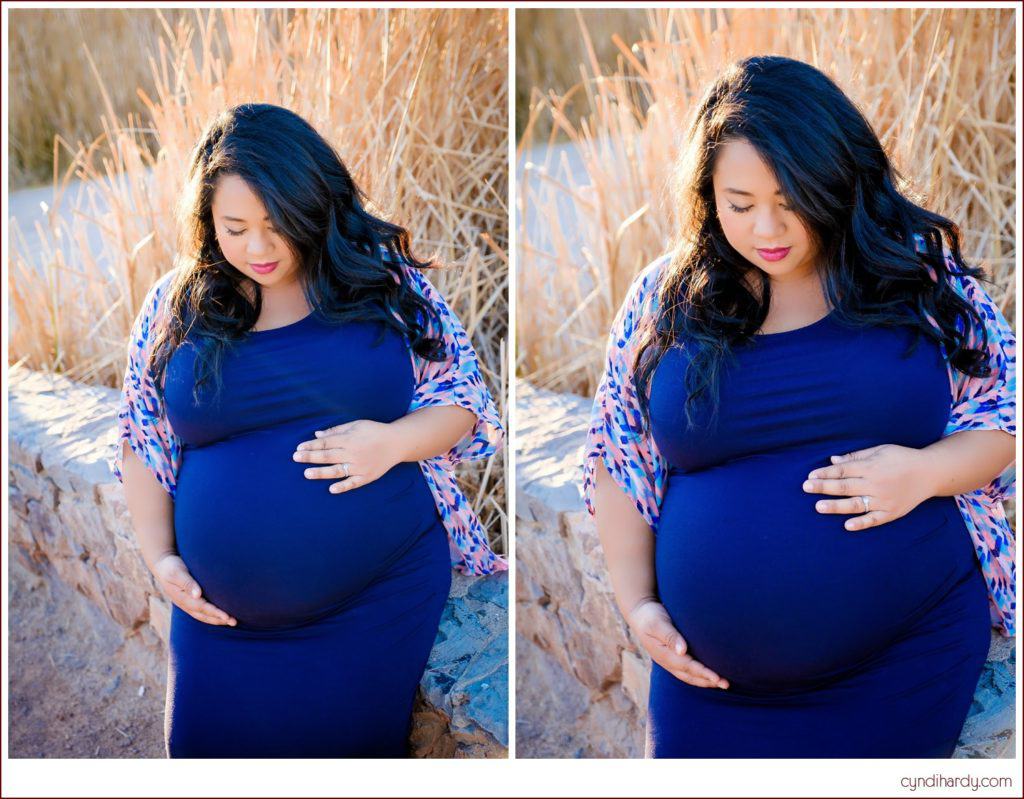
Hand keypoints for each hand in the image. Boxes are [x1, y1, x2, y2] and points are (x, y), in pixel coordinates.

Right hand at [151, 553, 235, 625]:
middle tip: (234, 622)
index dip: (214, 613)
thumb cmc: (171, 566)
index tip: (227, 616)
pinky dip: (212, 615)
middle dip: (218, 619)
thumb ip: (187, 583)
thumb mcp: (177, 572)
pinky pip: (202, 611)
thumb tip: (197, 595)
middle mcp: (184, 603)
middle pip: (203, 615)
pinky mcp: (189, 600)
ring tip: (231, 621)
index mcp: (181, 598)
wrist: (162, 565)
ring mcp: (186, 603)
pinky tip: (221, 615)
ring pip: (202, 615)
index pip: (201, 608)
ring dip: (216, 619)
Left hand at [292, 419, 403, 493]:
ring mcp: (360, 466)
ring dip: (321, 472)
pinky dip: (343, 487)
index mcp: (350, 439)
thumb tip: (317, 435)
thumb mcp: (356, 425)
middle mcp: (353, 453)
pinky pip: (353, 483)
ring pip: (337, 471)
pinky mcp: (367, 476)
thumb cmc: (374, 431)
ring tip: (306, 474)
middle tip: (296, 458)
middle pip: (328, 456)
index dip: (311, 445)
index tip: (298, 448)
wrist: (397, 443)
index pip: (326, 443)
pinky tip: (331, 489)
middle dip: (310, 457)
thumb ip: (336, 430)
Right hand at [627, 598, 728, 689]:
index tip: (718, 678)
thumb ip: (669, 636)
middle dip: (707, 681)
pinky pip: (687, 671)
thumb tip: (682, 650)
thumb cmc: (650, 615)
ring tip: (721, 683)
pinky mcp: (671, 657)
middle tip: (726, 684)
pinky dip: (698, 675)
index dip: (703, 673)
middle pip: (689, 676)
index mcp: (663, 654)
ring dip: (704, 681)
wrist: (640, 613)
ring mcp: (668, 661)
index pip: (687, 667)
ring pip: (688, 676)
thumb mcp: (657, 623)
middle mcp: (666, 661)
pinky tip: (708, 675)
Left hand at [803, 443, 935, 530]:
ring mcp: (884, 500)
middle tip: (806, 487)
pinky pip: (874, 519)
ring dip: (836, 506)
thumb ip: (855, 457)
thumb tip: (833, 461)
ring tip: (819, 507)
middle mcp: (875, 484)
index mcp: (871, 466)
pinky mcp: (891, 512)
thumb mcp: (879, 450)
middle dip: (824, 487)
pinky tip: (847, 526)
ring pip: (856, 504)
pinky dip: (862, 523)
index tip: (810, 476)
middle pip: (845, 486)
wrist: (930, 473)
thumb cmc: (901, 458)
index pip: (843, 471)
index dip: (825, 473)